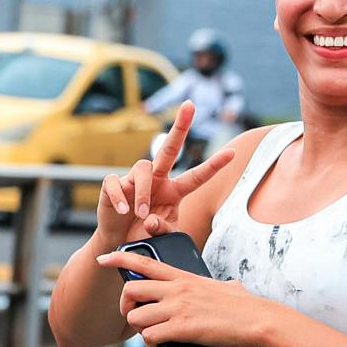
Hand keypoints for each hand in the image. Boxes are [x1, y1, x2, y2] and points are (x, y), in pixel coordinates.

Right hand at [93, 100, 244, 251]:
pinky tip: (123, 210)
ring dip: (143, 192)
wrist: (117, 241)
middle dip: (180, 126)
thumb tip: (151, 219)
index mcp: (173, 191)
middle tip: (191, 105)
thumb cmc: (143, 234)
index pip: (196, 176)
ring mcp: (134, 179)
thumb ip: (163, 230)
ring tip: (141, 214)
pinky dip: (120, 197)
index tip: (233, 153)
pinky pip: (117, 183)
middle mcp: (156, 180)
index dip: (213, 165)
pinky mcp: (114, 185)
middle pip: (169, 148)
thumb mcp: (162, 237)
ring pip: (143, 168)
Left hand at [95, 246, 274, 346]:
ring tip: (152, 337)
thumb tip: (232, 286)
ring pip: (136, 317)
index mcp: (183, 277)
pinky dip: (150, 345)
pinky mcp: (182, 329)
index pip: (143, 262)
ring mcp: (177, 309)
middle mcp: (176, 289)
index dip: (119, 259)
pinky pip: (150, 336)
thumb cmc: (248, 306)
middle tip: (132, 317)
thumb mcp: (230, 287)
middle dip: (124, 306)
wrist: (258, 320)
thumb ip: (223, 285)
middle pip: (130, 290)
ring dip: (139, 330)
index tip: (103, 259)